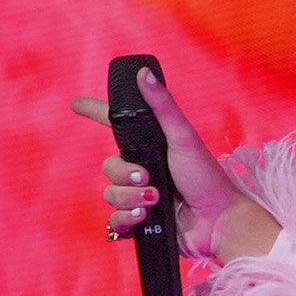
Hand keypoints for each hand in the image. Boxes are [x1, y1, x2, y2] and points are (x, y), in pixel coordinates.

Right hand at [76, 63, 277, 263]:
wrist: (219, 221)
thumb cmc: (208, 178)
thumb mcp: (184, 138)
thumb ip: (163, 107)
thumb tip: (144, 74)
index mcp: (150, 147)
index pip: (115, 125)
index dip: (95, 113)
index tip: (76, 104)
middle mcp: (143, 169)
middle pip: (109, 166)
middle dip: (124, 174)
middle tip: (146, 177)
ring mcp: (140, 196)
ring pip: (111, 194)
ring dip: (130, 197)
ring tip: (155, 200)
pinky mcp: (141, 221)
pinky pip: (115, 220)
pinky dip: (127, 218)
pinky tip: (144, 216)